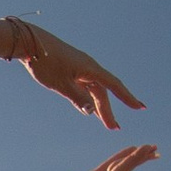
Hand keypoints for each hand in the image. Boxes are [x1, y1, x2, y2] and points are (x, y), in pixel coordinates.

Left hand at [13, 23, 143, 125]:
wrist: (29, 42)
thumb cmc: (45, 62)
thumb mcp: (61, 84)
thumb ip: (77, 98)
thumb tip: (91, 111)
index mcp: (90, 69)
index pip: (114, 85)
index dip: (127, 97)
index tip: (140, 107)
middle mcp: (88, 68)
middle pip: (103, 92)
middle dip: (108, 111)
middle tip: (114, 128)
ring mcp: (79, 68)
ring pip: (93, 90)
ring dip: (98, 106)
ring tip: (105, 123)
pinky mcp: (70, 69)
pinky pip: (83, 86)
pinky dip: (87, 98)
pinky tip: (88, 109)